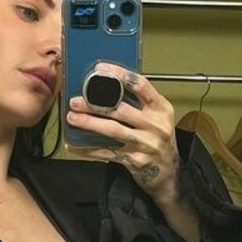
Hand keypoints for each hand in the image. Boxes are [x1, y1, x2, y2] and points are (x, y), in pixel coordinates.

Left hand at [66, 63, 180, 198]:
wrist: (169, 172)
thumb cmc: (159, 139)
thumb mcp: (157, 117)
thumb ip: (138, 102)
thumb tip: (106, 87)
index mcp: (161, 108)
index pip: (140, 85)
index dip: (119, 75)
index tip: (100, 69)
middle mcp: (155, 124)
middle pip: (121, 109)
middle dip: (95, 103)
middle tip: (76, 101)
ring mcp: (145, 143)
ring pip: (113, 129)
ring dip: (89, 123)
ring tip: (72, 118)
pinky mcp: (135, 160)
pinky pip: (107, 153)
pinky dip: (88, 149)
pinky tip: (74, 145)